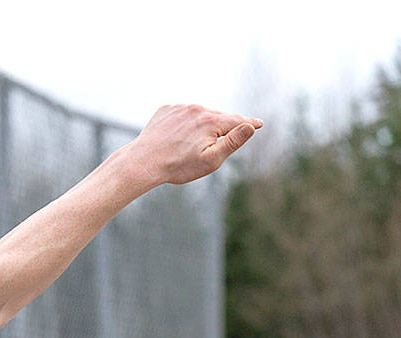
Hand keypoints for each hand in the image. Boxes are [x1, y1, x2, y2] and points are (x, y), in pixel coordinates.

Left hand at [128, 104, 262, 186]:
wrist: (142, 162)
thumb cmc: (177, 167)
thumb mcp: (210, 160)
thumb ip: (232, 142)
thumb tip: (250, 126)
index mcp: (211, 121)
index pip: (237, 121)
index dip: (249, 124)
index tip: (258, 124)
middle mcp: (197, 108)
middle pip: (218, 117)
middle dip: (222, 128)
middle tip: (214, 145)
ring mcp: (180, 107)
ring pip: (200, 114)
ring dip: (202, 124)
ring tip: (191, 144)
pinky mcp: (166, 110)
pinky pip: (182, 114)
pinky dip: (185, 122)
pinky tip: (177, 137)